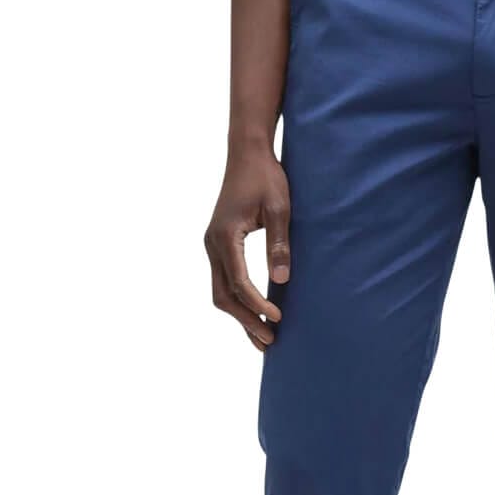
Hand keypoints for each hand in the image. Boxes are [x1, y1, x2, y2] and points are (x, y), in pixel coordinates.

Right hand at [204, 149, 289, 350]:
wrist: (247, 153)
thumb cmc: (266, 177)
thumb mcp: (280, 209)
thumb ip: (279, 244)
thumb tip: (281, 281)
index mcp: (225, 236)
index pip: (239, 282)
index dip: (258, 304)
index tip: (278, 318)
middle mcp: (212, 243)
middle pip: (223, 294)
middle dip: (245, 320)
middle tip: (269, 341)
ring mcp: (212, 245)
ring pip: (220, 291)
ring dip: (239, 315)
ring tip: (261, 337)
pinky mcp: (218, 244)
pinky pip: (223, 280)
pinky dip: (237, 300)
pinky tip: (253, 313)